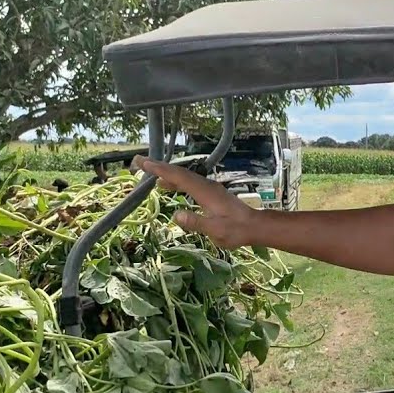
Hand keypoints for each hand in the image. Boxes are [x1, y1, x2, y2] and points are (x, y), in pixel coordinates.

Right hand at [133, 156, 255, 248]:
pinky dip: (175, 181)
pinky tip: (167, 186)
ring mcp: (209, 188)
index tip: (143, 163)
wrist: (254, 226)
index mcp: (205, 192)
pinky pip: (189, 182)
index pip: (179, 177)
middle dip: (158, 166)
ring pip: (183, 176)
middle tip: (138, 162)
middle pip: (179, 172)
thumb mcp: (215, 230)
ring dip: (166, 173)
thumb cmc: (236, 230)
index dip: (160, 169)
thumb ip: (196, 222)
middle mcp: (206, 185)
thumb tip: (176, 215)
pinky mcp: (210, 192)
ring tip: (148, 172)